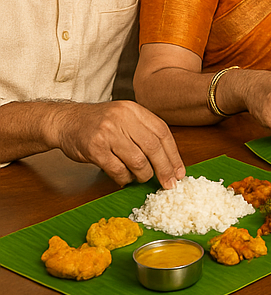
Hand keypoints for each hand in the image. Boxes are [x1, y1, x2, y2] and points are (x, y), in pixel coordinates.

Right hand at [50, 100, 185, 188]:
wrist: (66, 121)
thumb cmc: (99, 123)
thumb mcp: (125, 117)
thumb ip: (145, 132)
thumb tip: (170, 160)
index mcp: (134, 110)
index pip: (162, 132)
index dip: (174, 154)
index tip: (179, 171)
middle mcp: (123, 118)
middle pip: (153, 147)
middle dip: (165, 168)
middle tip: (169, 184)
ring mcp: (108, 133)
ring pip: (138, 160)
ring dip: (144, 175)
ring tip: (142, 178)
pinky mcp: (95, 149)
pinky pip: (118, 170)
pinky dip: (125, 178)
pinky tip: (125, 178)